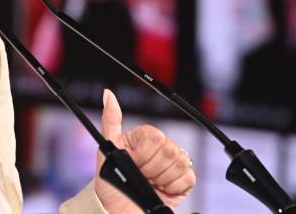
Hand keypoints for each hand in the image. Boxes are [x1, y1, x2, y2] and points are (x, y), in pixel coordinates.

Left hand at [93, 89, 195, 212]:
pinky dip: (173, 187)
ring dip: (161, 178)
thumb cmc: (112, 181)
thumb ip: (110, 120)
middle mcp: (160, 148)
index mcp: (144, 138)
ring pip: (180, 162)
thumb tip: (108, 93)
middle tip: (140, 174)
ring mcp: (173, 165)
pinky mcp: (184, 182)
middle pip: (169, 149)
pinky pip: (189, 177)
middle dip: (150, 168)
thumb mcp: (106, 149)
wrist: (118, 210)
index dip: (143, 153)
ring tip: (149, 182)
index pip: (155, 136)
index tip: (132, 162)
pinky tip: (161, 189)